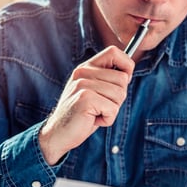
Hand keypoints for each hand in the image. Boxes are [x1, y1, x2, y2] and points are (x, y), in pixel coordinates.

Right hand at [39, 46, 133, 163]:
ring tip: (95, 113)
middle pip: (122, 78)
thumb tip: (128, 73)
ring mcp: (83, 84)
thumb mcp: (94, 92)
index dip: (126, 65)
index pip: (114, 52)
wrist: (58, 134)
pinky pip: (113, 109)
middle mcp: (83, 72)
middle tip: (101, 106)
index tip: (123, 81)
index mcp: (86, 68)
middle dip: (118, 98)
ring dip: (112, 110)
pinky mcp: (85, 98)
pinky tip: (93, 120)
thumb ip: (107, 80)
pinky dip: (107, 119)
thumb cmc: (81, 115)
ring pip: (120, 94)